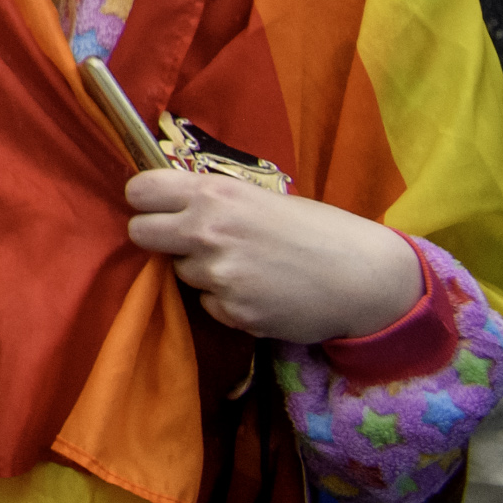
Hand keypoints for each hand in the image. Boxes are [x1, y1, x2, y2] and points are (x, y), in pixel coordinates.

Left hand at [123, 173, 423, 344]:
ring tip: (247, 267)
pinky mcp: (234, 312)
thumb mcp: (260, 197)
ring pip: (180, 272)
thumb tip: (169, 201)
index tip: (158, 208)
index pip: (139, 191)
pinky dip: (226, 302)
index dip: (146, 201)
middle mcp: (208, 231)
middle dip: (158, 238)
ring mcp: (219, 274)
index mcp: (213, 194)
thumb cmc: (317, 229)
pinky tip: (260, 292)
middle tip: (189, 242)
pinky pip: (209, 305)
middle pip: (140, 233)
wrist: (364, 277)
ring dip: (202, 272)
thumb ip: (212, 200)